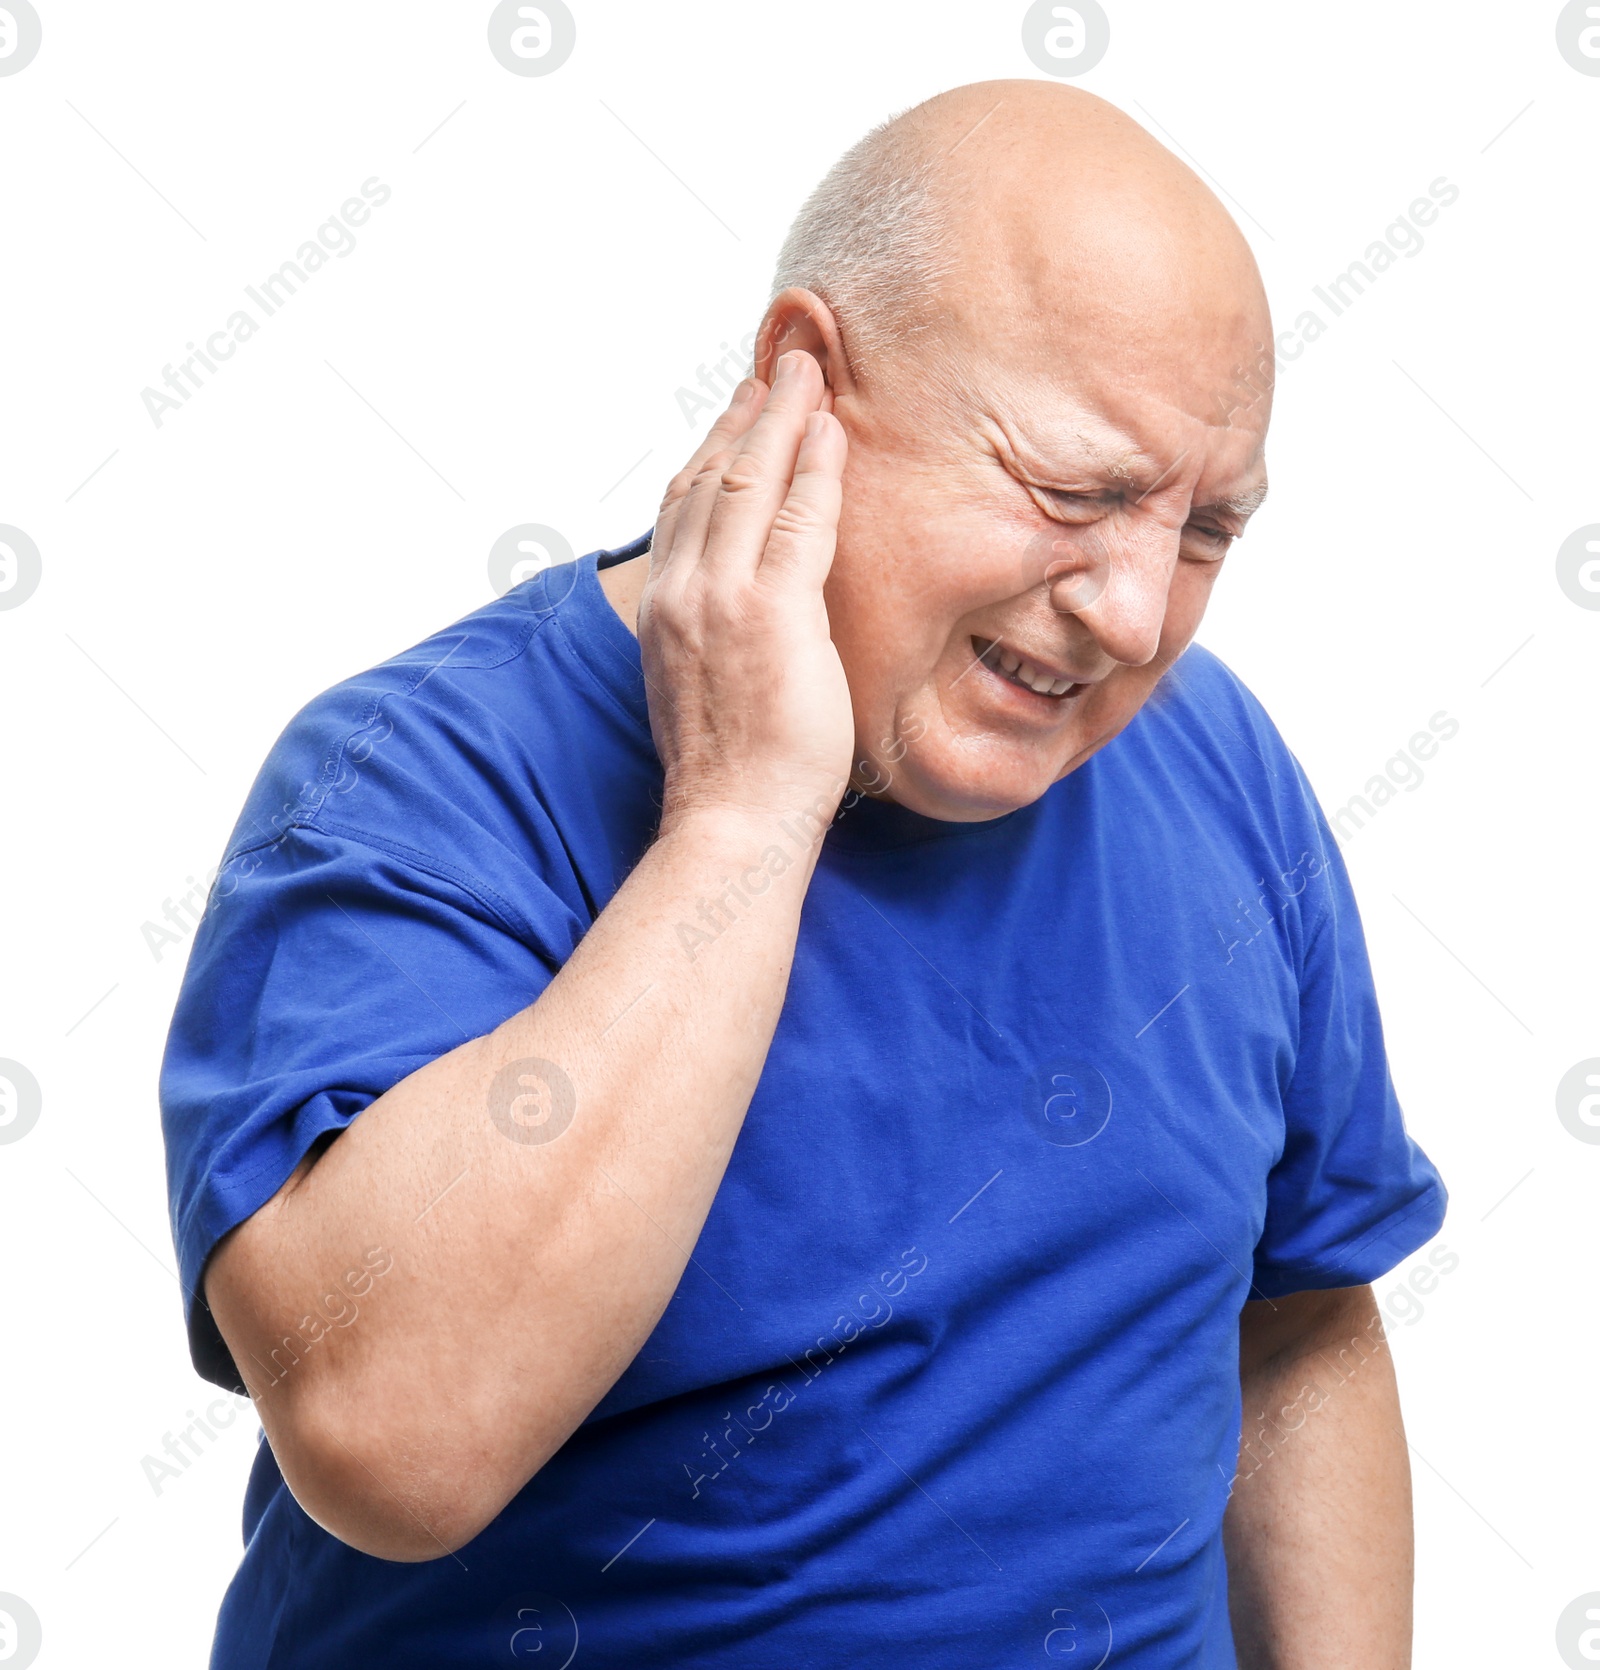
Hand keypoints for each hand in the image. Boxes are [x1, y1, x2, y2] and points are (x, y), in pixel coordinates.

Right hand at [639, 351, 853, 831]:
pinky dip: (816, 468)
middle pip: (711, 477)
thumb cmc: (731, 772)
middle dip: (748, 415)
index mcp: (662, 609)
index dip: (714, 450)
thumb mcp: (703, 687)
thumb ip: (715, 633)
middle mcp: (681, 591)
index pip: (684, 506)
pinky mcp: (773, 612)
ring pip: (751, 481)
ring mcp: (722, 598)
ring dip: (783, 419)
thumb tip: (746, 616)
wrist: (730, 821)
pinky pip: (798, 518)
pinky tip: (833, 432)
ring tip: (809, 374)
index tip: (742, 413)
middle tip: (781, 368)